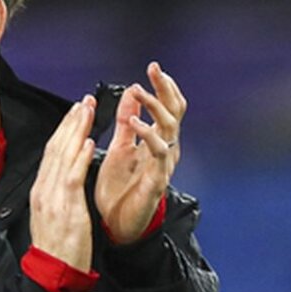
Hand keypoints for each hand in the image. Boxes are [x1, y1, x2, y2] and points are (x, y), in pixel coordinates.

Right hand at [29, 95, 96, 270]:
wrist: (52, 272)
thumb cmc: (57, 248)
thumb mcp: (52, 216)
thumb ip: (56, 194)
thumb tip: (64, 177)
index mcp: (41, 190)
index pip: (51, 153)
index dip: (64, 130)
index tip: (75, 113)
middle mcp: (44, 189)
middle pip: (56, 147)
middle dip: (71, 122)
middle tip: (84, 101)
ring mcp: (53, 196)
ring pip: (63, 155)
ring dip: (77, 130)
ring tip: (88, 110)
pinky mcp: (66, 206)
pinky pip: (73, 175)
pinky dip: (80, 156)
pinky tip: (89, 141)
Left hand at [95, 62, 186, 243]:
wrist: (115, 225)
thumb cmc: (119, 188)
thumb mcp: (118, 146)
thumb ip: (126, 121)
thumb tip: (130, 90)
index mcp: (156, 141)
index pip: (167, 107)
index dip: (163, 87)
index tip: (153, 66)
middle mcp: (165, 150)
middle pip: (175, 112)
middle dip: (165, 89)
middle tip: (154, 70)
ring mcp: (163, 165)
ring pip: (170, 129)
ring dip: (154, 107)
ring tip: (137, 91)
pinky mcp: (157, 181)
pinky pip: (158, 154)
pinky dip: (147, 135)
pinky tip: (134, 125)